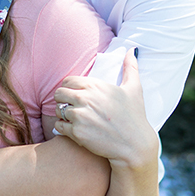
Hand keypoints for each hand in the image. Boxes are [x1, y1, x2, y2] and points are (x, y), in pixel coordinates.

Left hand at [54, 48, 157, 167]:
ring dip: (63, 115)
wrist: (135, 146)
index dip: (69, 88)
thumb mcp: (134, 89)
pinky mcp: (77, 133)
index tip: (76, 96)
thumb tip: (133, 49)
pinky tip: (74, 130)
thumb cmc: (135, 116)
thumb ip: (131, 67)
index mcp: (95, 85)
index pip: (68, 81)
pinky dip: (64, 129)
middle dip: (63, 101)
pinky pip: (59, 126)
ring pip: (58, 110)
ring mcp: (80, 116)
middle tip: (72, 108)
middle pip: (59, 94)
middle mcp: (85, 98)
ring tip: (74, 120)